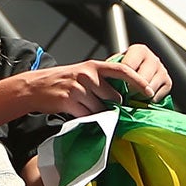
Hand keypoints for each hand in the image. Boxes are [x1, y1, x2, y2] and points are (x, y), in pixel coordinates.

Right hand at [26, 48, 170, 116]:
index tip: (149, 91)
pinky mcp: (69, 101)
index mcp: (94, 66)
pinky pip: (87, 116)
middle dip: (111, 106)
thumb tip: (121, 98)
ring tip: (84, 108)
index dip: (138, 81)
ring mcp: (78, 88)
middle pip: (113, 97)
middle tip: (101, 106)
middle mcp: (88, 75)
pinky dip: (86, 118)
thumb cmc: (62, 82)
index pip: (123, 71)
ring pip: (100, 109)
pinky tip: (77, 113)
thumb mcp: (83, 74)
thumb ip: (101, 82)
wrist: (35, 87)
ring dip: (97, 114)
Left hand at [103, 45, 171, 104]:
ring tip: (132, 99)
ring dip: (140, 97)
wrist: (134, 76)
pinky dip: (148, 102)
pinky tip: (142, 99)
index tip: (116, 89)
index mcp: (139, 50)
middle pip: (142, 79)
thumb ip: (112, 72)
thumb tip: (109, 86)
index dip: (121, 80)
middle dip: (132, 91)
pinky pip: (157, 97)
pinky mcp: (168, 82)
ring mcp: (162, 70)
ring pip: (150, 89)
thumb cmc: (120, 72)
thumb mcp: (114, 67)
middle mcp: (153, 58)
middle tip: (124, 97)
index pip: (128, 66)